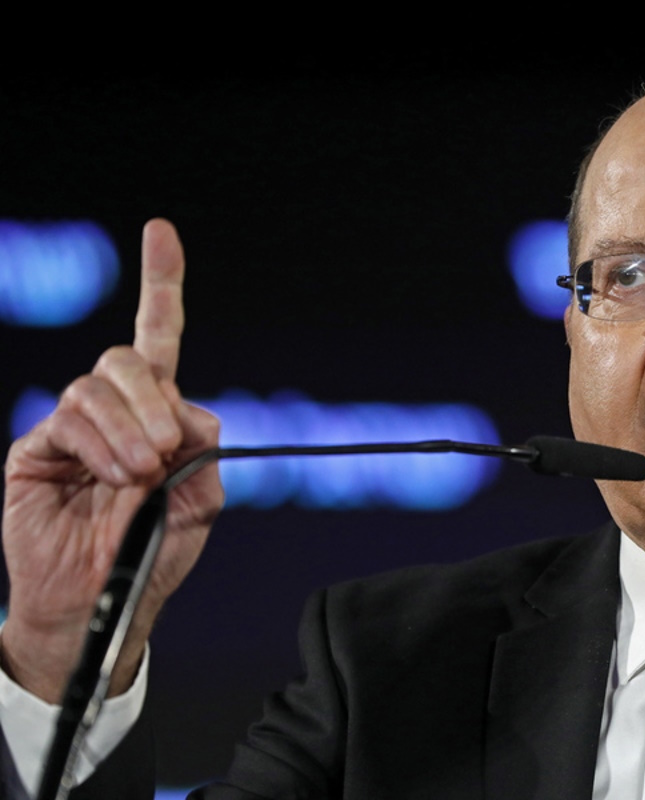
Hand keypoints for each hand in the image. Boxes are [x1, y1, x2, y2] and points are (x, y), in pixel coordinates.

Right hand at [1, 219, 222, 702]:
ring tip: (139, 475)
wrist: (105, 603)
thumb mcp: (201, 503)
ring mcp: (72, 428)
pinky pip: (68, 420)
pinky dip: (100, 445)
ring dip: (129, 429)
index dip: (161, 284)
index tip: (161, 232)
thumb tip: (191, 411)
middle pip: (127, 359)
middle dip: (154, 399)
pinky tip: (113, 477)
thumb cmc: (152, 556)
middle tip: (166, 452)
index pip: (158, 336)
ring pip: (97, 387)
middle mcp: (114, 411)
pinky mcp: (36, 449)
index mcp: (157, 413)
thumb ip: (206, 451)